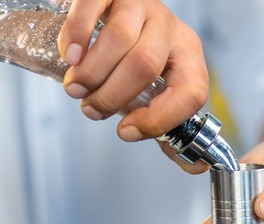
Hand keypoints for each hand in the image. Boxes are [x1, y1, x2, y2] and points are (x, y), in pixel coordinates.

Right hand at [57, 0, 208, 141]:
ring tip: (75, 88)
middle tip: (90, 109)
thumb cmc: (137, 57)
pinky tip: (69, 56)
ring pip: (120, 39)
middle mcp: (170, 28)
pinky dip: (77, 35)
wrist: (117, 9)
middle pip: (145, 65)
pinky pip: (93, 7)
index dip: (159, 118)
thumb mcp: (158, 89)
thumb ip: (169, 125)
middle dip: (112, 96)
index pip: (190, 92)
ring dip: (92, 72)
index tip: (125, 131)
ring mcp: (141, 4)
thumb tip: (195, 167)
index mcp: (189, 57)